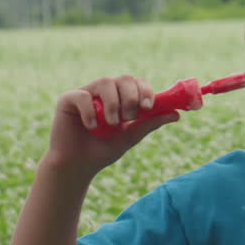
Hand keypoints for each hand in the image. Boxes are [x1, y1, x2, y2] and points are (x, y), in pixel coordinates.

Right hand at [42, 75, 178, 179]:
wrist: (78, 166)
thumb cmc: (104, 149)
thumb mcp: (131, 136)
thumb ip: (150, 123)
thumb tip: (176, 114)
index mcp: (121, 96)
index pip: (137, 82)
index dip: (145, 91)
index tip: (149, 107)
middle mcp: (105, 91)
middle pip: (124, 78)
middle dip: (131, 96)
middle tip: (129, 117)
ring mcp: (86, 93)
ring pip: (105, 82)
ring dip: (113, 103)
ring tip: (112, 123)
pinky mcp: (68, 99)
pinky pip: (83, 95)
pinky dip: (90, 111)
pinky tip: (92, 127)